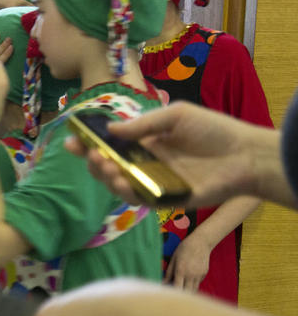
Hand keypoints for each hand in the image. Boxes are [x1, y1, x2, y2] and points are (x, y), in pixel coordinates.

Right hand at [64, 101, 262, 208]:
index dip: (89, 143)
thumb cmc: (213, 130)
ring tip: (104, 165)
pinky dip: (124, 191)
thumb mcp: (176, 115)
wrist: (244, 155)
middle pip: (108, 166)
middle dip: (92, 161)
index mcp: (145, 142)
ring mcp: (152, 182)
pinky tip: (120, 180)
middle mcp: (144, 163)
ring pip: (117, 184)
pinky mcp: (163, 199)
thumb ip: (144, 124)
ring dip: (105, 176)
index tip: (72, 140)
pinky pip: (137, 199)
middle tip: (91, 155)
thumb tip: (111, 130)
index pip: (110, 144)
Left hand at [165, 233, 210, 290]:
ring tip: (181, 286)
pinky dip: (192, 284)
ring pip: (193, 290)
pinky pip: (198, 283)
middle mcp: (191, 275)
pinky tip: (188, 278)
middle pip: (187, 292)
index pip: (177, 289)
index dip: (172, 293)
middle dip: (180, 294)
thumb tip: (163, 282)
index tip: (168, 293)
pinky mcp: (204, 274)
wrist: (200, 243)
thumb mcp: (173, 259)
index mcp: (181, 271)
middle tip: (174, 292)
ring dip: (187, 291)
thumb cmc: (184, 249)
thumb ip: (168, 273)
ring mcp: (199, 275)